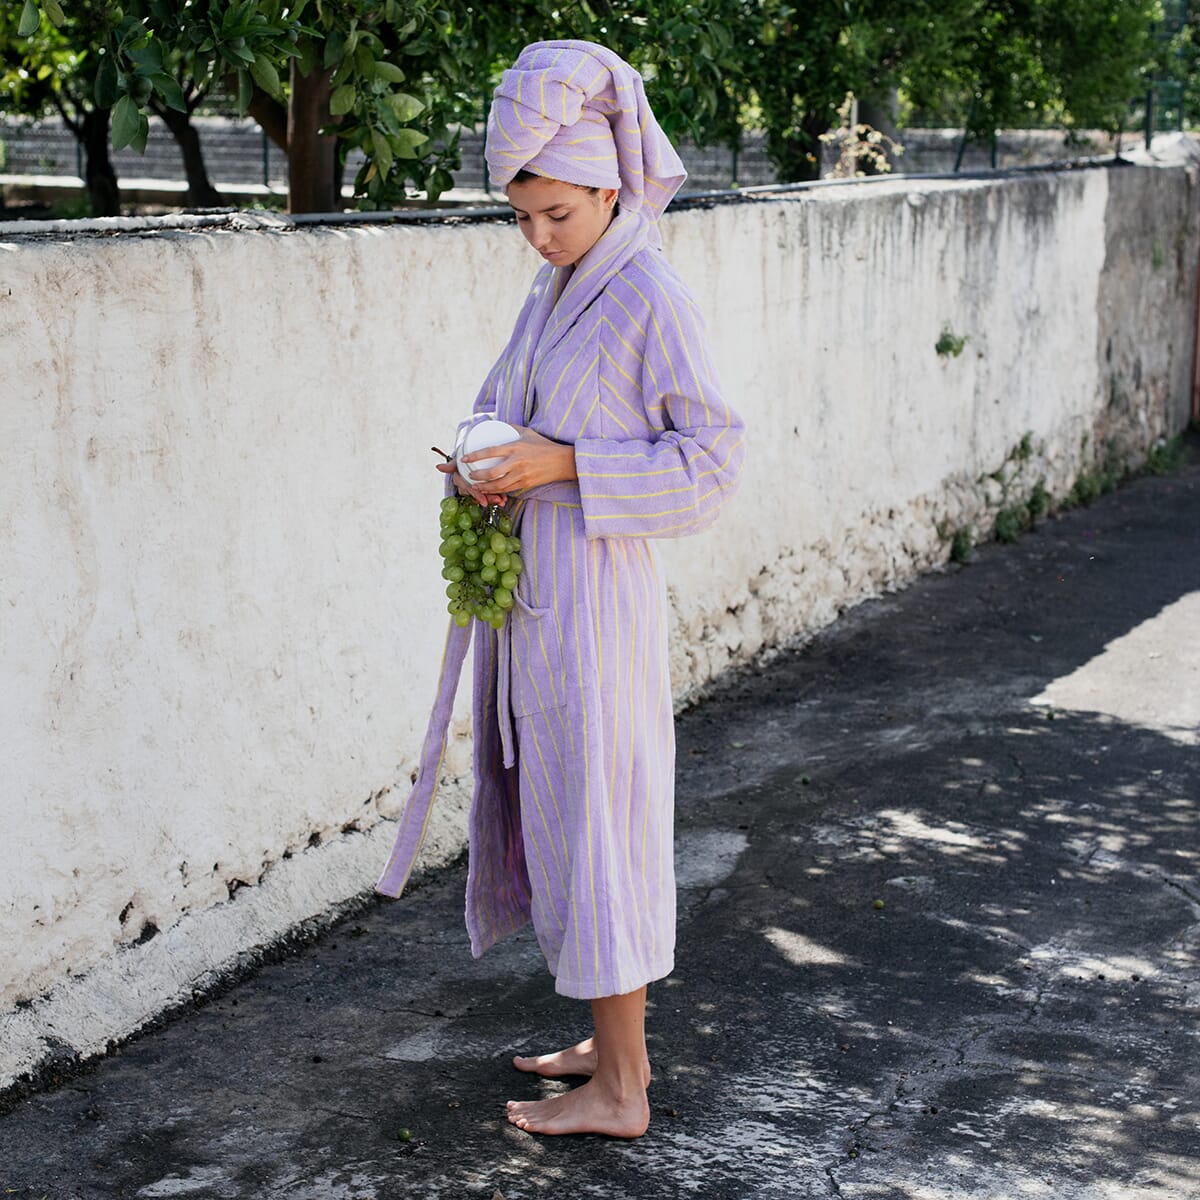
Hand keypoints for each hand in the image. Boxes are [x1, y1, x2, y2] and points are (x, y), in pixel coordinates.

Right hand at [435, 459, 507, 507]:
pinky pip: (490, 492)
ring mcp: (476, 486)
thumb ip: (451, 465)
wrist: (472, 453)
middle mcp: (467, 486)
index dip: (476, 495)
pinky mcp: (484, 485)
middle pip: (478, 494)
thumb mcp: (459, 460)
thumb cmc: (464, 457)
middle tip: (499, 500)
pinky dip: (498, 495)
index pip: (469, 490)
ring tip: (503, 500)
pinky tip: (504, 499)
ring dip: (494, 498)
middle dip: (489, 498)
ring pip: (484, 495)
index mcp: (461, 481)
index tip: (484, 501)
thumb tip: (438, 467)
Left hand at [459, 425, 576, 494]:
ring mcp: (522, 475)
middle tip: (469, 476)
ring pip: (498, 485)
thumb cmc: (544, 445)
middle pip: (491, 473)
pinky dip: (496, 491)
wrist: (562, 461)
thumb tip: (497, 423)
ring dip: (484, 487)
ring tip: (476, 486)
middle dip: (477, 477)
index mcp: (515, 447)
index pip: (490, 451)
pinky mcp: (526, 484)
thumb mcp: (528, 433)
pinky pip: (507, 490)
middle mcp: (517, 462)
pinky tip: (489, 491)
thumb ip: (512, 428)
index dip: (474, 456)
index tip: (464, 459)